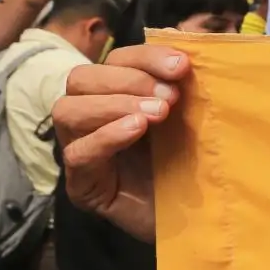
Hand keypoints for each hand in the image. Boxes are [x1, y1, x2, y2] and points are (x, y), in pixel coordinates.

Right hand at [51, 45, 185, 242]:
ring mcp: (82, 151)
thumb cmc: (196, 167)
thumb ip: (187, 85)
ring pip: (68, 110)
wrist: (201, 223)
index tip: (183, 66)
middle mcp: (93, 119)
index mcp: (119, 96)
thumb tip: (199, 45)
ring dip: (113, 105)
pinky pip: (77, 154)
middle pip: (82, 79)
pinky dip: (105, 136)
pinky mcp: (82, 185)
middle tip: (169, 98)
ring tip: (156, 114)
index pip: (116, 60)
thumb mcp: (194, 118)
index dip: (146, 57)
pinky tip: (136, 130)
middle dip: (127, 80)